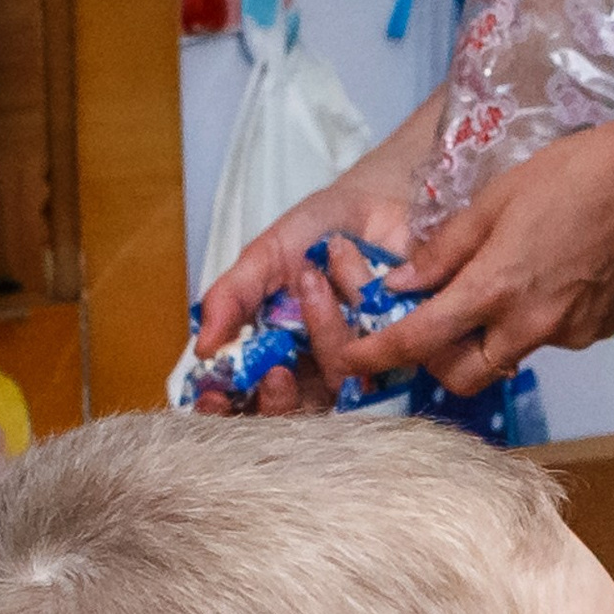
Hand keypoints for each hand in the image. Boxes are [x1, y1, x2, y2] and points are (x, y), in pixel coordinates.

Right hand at [188, 136, 420, 414]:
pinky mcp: (410, 354)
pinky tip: (350, 269)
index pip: (252, 405)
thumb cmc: (319, 229)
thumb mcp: (266, 257)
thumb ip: (233, 297)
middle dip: (280, 399)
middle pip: (296, 416)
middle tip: (275, 370)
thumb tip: (203, 347)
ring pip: (339, 382)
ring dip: (322, 331)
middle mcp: (324, 372)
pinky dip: (358, 308)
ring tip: (314, 277)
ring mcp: (368, 368)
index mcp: (283, 357)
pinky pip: (384, 356)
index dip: (232, 412)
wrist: (384, 197)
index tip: (216, 401)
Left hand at [322, 112, 613, 399]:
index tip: (351, 356)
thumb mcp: (494, 198)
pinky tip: (552, 272)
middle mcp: (530, 326)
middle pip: (462, 376)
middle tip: (431, 323)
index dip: (377, 353)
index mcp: (496, 288)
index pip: (419, 339)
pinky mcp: (596, 331)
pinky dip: (534, 316)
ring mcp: (568, 335)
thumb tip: (402, 282)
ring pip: (508, 354)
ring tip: (504, 278)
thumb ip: (445, 249)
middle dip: (436, 360)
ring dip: (490, 333)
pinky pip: (550, 337)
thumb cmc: (575, 172)